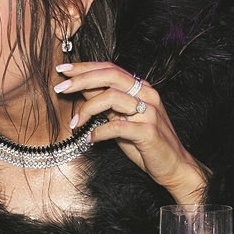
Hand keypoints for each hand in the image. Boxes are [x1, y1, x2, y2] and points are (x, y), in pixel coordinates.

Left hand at [55, 61, 207, 203]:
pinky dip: (98, 132)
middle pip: (110, 76)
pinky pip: (116, 127)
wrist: (173, 165)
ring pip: (111, 97)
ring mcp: (149, 112)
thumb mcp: (121, 118)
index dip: (85, 67)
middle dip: (81, 79)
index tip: (63, 70)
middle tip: (60, 87)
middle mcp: (147, 95)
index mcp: (140, 88)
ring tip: (74, 124)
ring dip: (86, 110)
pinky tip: (89, 139)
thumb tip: (81, 88)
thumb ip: (105, 102)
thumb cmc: (144, 142)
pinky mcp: (148, 132)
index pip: (110, 69)